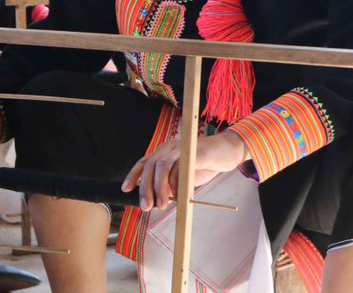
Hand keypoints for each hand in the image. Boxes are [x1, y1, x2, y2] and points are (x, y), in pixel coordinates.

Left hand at [121, 131, 246, 209]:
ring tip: (161, 204)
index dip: (134, 175)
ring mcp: (182, 148)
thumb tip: (158, 200)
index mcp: (164, 152)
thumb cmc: (204, 164)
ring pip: (163, 166)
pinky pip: (182, 167)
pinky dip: (178, 184)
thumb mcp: (183, 176)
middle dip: (145, 187)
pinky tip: (179, 196)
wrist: (227, 151)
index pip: (144, 162)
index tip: (126, 189)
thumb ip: (171, 185)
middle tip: (146, 206)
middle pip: (151, 165)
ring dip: (160, 187)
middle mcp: (170, 147)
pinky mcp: (196, 153)